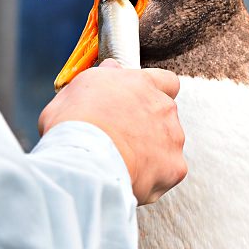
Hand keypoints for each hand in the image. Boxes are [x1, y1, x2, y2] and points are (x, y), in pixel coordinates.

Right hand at [39, 60, 186, 203]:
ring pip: (168, 145)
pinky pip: (167, 173)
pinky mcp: (174, 167)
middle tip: (121, 140)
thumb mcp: (79, 87)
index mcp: (142, 84)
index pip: (166, 82)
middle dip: (149, 127)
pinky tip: (131, 179)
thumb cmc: (74, 123)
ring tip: (122, 163)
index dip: (155, 94)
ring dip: (151, 152)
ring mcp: (173, 138)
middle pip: (165, 116)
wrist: (83, 161)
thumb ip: (102, 77)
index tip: (140, 105)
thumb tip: (112, 68)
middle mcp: (164, 107)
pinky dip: (153, 178)